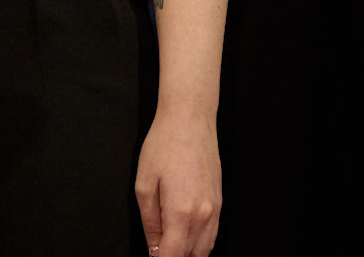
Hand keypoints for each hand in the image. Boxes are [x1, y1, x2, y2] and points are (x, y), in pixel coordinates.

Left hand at [134, 106, 221, 256]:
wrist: (190, 120)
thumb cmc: (165, 145)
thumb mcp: (144, 184)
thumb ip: (149, 222)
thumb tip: (154, 248)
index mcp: (181, 212)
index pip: (173, 256)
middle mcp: (203, 215)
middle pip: (191, 256)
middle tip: (159, 250)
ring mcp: (215, 210)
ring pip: (204, 250)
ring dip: (187, 253)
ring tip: (170, 246)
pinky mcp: (219, 202)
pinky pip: (212, 235)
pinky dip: (199, 244)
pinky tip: (185, 238)